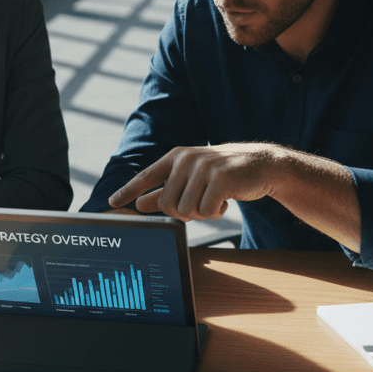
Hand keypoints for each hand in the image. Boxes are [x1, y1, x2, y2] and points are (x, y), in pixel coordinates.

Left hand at [108, 144, 282, 220]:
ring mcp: (203, 167)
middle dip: (183, 213)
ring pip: (187, 210)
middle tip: (200, 205)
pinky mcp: (221, 178)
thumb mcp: (192, 179)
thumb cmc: (223, 174)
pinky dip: (216, 213)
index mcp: (175, 157)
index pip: (145, 176)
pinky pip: (207, 211)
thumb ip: (165, 191)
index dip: (127, 191)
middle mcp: (186, 159)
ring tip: (214, 200)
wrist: (261, 164)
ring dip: (201, 213)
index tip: (111, 203)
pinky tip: (226, 201)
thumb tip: (140, 204)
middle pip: (167, 204)